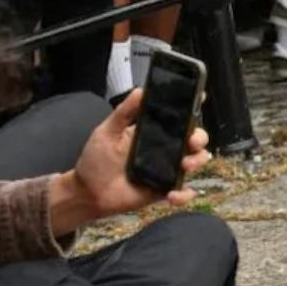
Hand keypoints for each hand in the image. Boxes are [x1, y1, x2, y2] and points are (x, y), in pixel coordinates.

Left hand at [48, 90, 211, 234]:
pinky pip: (183, 192)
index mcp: (154, 132)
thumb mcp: (107, 132)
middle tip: (191, 141)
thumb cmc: (96, 159)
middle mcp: (165, 148)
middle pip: (194, 139)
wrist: (87, 193)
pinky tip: (172, 195)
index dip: (193, 107)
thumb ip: (124, 112)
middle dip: (199, 137)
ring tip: (184, 165)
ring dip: (197, 161)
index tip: (200, 98)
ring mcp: (167, 169)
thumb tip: (141, 90)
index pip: (179, 117)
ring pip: (195, 161)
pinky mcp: (164, 190)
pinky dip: (184, 195)